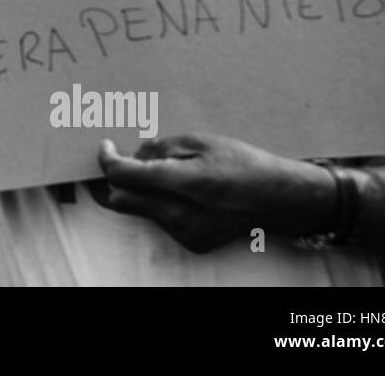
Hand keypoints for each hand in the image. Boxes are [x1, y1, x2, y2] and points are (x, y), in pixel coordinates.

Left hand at [88, 134, 334, 253]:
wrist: (279, 199)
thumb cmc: (244, 163)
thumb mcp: (202, 141)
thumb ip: (162, 147)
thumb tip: (134, 153)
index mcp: (185, 183)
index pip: (124, 176)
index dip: (107, 159)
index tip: (106, 147)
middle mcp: (181, 214)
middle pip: (120, 200)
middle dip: (115, 179)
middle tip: (124, 159)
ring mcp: (185, 232)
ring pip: (139, 210)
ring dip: (141, 191)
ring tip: (166, 173)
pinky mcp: (192, 243)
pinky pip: (160, 221)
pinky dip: (160, 204)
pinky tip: (184, 192)